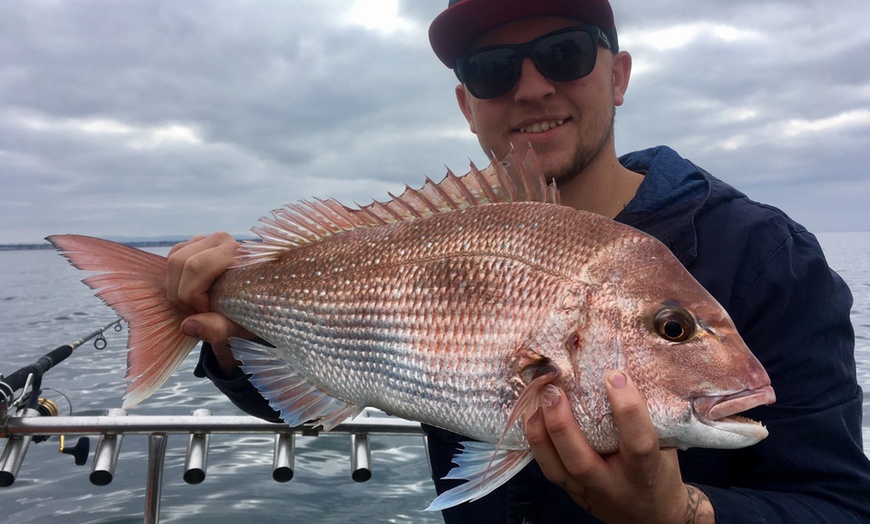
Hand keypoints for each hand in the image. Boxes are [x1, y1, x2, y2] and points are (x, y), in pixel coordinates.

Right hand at [166, 232, 253, 373]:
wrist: (252, 303)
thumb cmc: (248, 313)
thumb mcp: (238, 327)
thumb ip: (217, 329)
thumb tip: (188, 326)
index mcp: (237, 253)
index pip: (197, 267)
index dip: (192, 295)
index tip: (205, 312)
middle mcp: (222, 240)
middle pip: (180, 262)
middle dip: (180, 294)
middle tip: (195, 312)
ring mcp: (206, 239)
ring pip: (173, 259)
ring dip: (175, 288)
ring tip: (193, 304)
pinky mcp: (195, 244)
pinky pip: (172, 258)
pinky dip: (174, 280)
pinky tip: (189, 293)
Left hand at [524, 370, 714, 522]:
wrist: (652, 517)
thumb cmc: (659, 472)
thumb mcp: (664, 446)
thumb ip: (648, 416)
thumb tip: (625, 367)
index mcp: (645, 472)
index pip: (638, 443)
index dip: (628, 409)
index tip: (615, 374)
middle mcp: (613, 486)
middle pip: (581, 461)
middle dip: (563, 424)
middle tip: (554, 390)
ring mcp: (588, 493)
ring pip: (556, 469)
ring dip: (540, 433)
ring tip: (536, 401)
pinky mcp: (571, 493)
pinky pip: (548, 469)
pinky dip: (536, 443)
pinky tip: (531, 416)